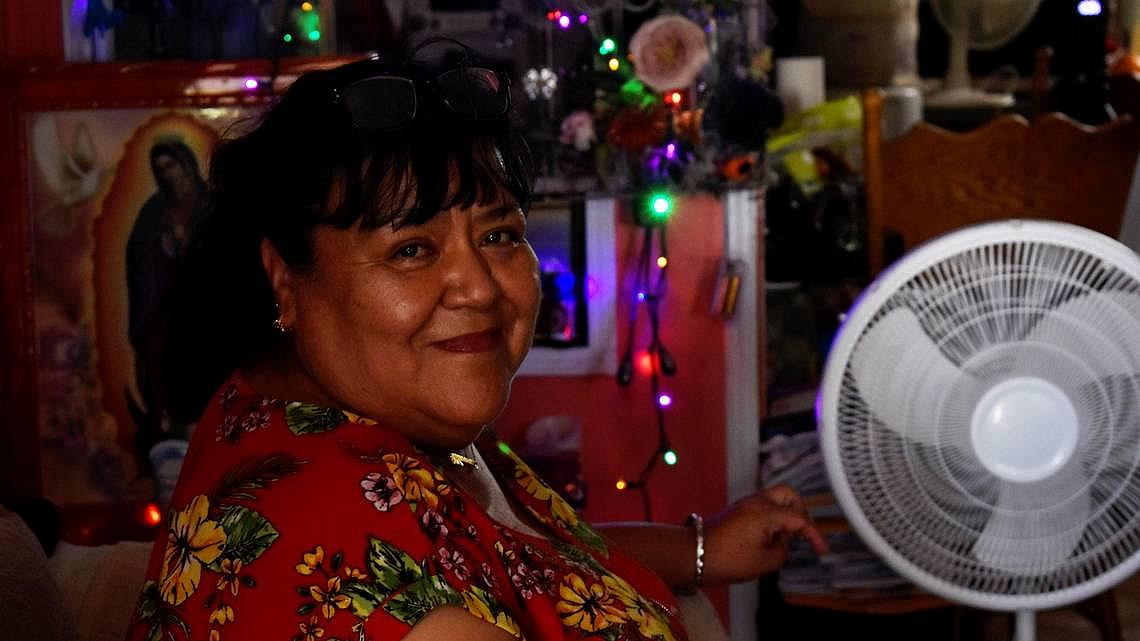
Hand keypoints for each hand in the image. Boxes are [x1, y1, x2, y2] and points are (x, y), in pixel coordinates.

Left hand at [702, 485, 827, 584]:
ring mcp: (745, 504)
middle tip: (803, 532)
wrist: (694, 554)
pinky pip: (762, 506)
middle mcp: (756, 502)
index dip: (814, 535)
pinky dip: (772, 517)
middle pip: (788, 494)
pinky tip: (770, 537)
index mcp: (766, 512)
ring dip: (785, 514)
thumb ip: (782, 549)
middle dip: (801, 511)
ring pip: (774, 498)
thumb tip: (783, 540)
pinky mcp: (736, 510)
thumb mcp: (765, 562)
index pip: (799, 519)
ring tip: (785, 538)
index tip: (821, 549)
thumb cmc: (728, 559)